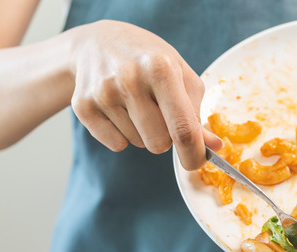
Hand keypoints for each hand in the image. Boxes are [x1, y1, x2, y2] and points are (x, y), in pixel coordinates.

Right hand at [68, 20, 221, 169]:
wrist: (96, 43)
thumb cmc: (148, 60)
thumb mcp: (180, 74)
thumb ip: (196, 112)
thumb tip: (213, 147)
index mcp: (161, 68)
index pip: (182, 128)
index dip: (193, 154)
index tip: (197, 163)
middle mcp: (130, 79)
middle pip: (159, 143)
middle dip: (165, 136)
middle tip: (158, 111)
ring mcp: (103, 93)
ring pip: (138, 144)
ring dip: (143, 132)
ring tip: (135, 104)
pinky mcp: (83, 106)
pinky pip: (116, 144)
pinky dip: (122, 135)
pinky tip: (118, 109)